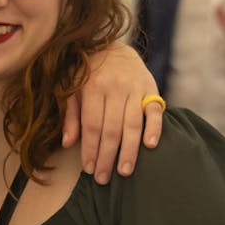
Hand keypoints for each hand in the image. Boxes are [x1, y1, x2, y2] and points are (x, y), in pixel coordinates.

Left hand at [61, 43, 163, 183]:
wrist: (112, 45)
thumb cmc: (86, 72)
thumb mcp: (70, 88)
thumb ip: (70, 115)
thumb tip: (69, 143)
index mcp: (92, 87)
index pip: (92, 126)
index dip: (91, 150)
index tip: (89, 169)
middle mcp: (115, 87)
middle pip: (111, 129)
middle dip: (107, 157)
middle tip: (104, 178)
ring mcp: (135, 87)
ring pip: (132, 124)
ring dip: (129, 151)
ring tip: (125, 171)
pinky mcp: (151, 87)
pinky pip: (155, 110)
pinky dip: (154, 128)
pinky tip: (150, 146)